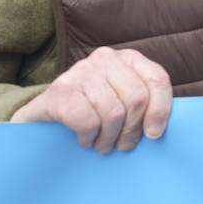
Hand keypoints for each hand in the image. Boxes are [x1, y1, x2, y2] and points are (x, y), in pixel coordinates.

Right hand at [11, 47, 171, 153]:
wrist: (42, 118)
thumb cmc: (92, 112)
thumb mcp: (124, 103)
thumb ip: (146, 106)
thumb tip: (158, 130)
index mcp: (129, 58)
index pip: (157, 80)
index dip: (160, 110)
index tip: (153, 135)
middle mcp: (106, 58)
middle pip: (137, 99)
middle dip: (132, 130)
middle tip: (121, 145)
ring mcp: (81, 70)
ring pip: (114, 112)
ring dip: (109, 138)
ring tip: (102, 145)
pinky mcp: (60, 89)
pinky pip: (88, 120)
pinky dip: (88, 137)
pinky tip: (84, 139)